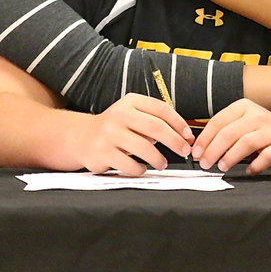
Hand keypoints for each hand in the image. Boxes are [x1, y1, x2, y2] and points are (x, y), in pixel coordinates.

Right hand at [72, 93, 194, 174]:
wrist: (82, 137)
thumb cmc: (116, 128)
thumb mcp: (132, 114)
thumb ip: (154, 120)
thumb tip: (184, 137)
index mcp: (130, 102)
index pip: (161, 109)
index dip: (179, 123)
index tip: (188, 136)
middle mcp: (119, 115)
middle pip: (156, 128)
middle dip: (175, 142)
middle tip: (184, 151)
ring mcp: (109, 134)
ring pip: (145, 149)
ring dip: (159, 159)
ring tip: (162, 163)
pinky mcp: (102, 153)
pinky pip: (130, 165)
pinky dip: (140, 169)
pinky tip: (141, 168)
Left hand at [191, 99, 270, 175]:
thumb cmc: (264, 133)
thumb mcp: (243, 125)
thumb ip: (224, 133)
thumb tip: (200, 150)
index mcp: (244, 108)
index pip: (218, 121)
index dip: (204, 139)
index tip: (196, 153)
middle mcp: (257, 116)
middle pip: (229, 133)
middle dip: (213, 150)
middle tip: (205, 164)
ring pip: (246, 143)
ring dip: (230, 157)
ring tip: (221, 167)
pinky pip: (265, 157)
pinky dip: (254, 166)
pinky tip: (248, 171)